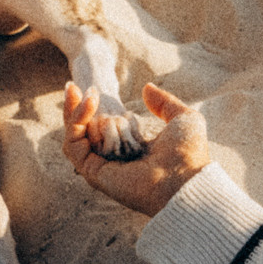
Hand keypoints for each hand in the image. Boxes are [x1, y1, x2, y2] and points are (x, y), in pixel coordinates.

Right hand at [62, 82, 210, 216]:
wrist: (184, 178)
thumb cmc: (189, 154)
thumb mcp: (182, 119)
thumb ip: (165, 103)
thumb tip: (146, 88)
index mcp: (132, 150)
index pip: (103, 129)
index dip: (93, 110)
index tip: (91, 90)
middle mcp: (113, 160)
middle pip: (83, 133)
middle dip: (76, 109)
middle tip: (74, 85)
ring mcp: (101, 167)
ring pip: (75, 137)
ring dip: (77, 112)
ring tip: (90, 93)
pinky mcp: (92, 172)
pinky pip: (73, 146)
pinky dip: (76, 122)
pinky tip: (88, 103)